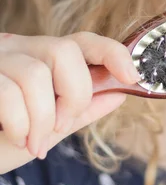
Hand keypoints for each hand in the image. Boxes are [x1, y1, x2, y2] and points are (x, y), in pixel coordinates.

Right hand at [0, 32, 139, 170]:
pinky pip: (8, 92)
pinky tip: (15, 138)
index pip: (81, 41)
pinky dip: (18, 124)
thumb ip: (79, 111)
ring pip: (35, 75)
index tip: (133, 75)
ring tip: (31, 142)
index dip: (111, 52)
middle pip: (63, 51)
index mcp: (39, 58)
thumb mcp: (45, 129)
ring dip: (41, 119)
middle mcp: (16, 49)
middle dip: (74, 94)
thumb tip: (119, 94)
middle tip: (60, 125)